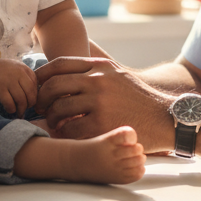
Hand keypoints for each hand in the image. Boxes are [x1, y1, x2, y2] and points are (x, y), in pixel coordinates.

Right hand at [0, 57, 38, 116]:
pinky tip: (10, 110)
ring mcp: (8, 81)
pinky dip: (11, 109)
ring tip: (19, 113)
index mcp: (24, 69)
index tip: (30, 102)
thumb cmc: (0, 71)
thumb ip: (25, 77)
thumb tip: (35, 94)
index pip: (35, 85)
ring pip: (21, 100)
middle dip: (29, 104)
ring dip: (21, 109)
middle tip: (25, 109)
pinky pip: (9, 103)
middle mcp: (18, 73)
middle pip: (30, 94)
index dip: (34, 96)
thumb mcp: (16, 68)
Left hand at [35, 57, 174, 151]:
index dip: (41, 75)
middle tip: (41, 109)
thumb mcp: (119, 75)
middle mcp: (98, 80)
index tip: (35, 86)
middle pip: (54, 85)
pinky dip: (64, 134)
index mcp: (100, 66)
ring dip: (51, 119)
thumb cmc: (140, 99)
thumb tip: (68, 73)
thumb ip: (96, 71)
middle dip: (41, 99)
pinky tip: (67, 136)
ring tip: (54, 124)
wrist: (165, 117)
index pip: (60, 64)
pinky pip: (70, 129)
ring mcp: (100, 101)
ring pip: (59, 108)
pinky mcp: (102, 123)